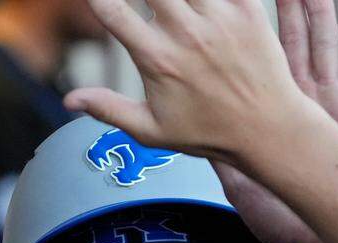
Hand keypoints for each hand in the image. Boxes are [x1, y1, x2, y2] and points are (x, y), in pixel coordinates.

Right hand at [64, 0, 304, 161]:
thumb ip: (109, 109)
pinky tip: (201, 2)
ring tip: (168, 1)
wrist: (268, 131)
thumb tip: (69, 100)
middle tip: (142, 0)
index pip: (112, 11)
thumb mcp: (152, 130)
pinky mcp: (248, 8)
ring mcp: (218, 17)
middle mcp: (185, 33)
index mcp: (156, 58)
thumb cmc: (208, 133)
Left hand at [214, 0, 337, 242]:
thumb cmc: (279, 217)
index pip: (251, 60)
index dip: (243, 30)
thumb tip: (178, 132)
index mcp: (268, 113)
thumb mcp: (236, 181)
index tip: (227, 7)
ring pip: (324, 44)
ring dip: (318, 10)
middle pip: (290, 40)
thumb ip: (212, 152)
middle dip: (284, 6)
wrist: (321, 240)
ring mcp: (332, 103)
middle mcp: (300, 101)